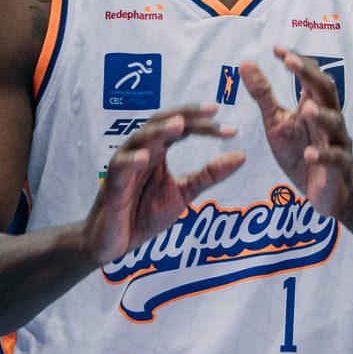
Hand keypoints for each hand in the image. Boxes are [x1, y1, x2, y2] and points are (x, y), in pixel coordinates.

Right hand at [81, 106, 243, 265]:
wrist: (116, 243)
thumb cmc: (144, 214)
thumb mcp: (184, 193)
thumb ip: (209, 174)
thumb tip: (241, 155)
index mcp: (159, 150)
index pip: (184, 128)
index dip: (206, 126)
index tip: (232, 130)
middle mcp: (142, 150)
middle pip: (163, 122)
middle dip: (186, 115)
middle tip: (211, 111)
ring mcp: (125, 165)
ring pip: (140, 138)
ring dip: (160, 130)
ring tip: (179, 125)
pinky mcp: (111, 184)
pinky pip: (120, 168)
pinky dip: (131, 161)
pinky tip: (145, 158)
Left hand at [240, 48, 352, 217]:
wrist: (327, 192)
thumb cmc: (301, 152)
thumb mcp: (276, 123)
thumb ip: (264, 95)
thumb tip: (245, 63)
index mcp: (313, 105)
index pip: (309, 76)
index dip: (296, 61)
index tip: (276, 49)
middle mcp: (329, 118)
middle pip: (326, 90)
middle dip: (309, 75)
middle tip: (290, 62)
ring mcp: (337, 142)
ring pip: (335, 122)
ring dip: (321, 115)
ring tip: (306, 109)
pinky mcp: (339, 167)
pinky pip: (335, 158)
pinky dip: (323, 155)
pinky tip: (309, 154)